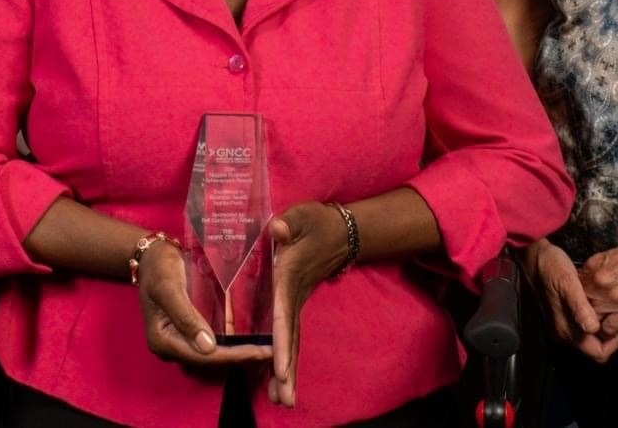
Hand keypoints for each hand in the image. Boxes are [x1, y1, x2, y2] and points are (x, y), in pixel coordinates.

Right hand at [136, 238, 272, 368]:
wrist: (152, 255)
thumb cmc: (159, 267)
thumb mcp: (169, 287)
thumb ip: (186, 316)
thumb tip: (208, 347)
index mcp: (163, 340)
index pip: (203, 356)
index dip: (232, 357)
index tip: (259, 353)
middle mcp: (172, 345)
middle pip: (210, 359)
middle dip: (240, 357)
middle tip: (272, 353)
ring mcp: (181, 338)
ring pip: (214, 352)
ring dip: (239, 352)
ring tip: (268, 349)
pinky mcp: (191, 329)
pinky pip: (214, 340)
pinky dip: (233, 342)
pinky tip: (254, 338)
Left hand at [264, 202, 352, 407]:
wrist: (339, 230)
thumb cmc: (316, 222)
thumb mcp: (301, 216)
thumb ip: (289, 224)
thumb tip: (278, 229)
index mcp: (289, 279)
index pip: (284, 315)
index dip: (282, 342)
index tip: (280, 368)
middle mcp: (293, 297)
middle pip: (292, 338)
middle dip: (288, 370)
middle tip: (285, 400)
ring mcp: (296, 303)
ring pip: (293, 342)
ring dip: (288, 371)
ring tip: (283, 401)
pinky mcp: (295, 304)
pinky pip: (291, 336)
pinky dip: (287, 358)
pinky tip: (280, 379)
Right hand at [523, 239, 617, 361]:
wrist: (534, 258)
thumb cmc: (550, 267)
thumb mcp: (568, 284)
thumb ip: (580, 308)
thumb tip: (593, 328)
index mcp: (565, 330)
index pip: (598, 353)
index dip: (614, 342)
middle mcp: (563, 332)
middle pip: (595, 348)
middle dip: (609, 335)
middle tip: (616, 314)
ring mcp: (562, 325)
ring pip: (591, 338)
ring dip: (602, 327)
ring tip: (609, 308)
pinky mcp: (562, 317)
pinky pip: (584, 327)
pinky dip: (594, 319)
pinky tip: (597, 303)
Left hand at [578, 228, 617, 339]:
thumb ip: (604, 268)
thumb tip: (600, 280)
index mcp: (594, 265)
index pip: (577, 289)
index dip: (585, 298)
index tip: (594, 302)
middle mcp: (597, 281)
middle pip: (581, 305)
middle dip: (589, 312)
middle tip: (601, 315)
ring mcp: (611, 296)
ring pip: (592, 320)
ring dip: (600, 323)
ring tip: (610, 323)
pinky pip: (609, 329)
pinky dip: (613, 332)